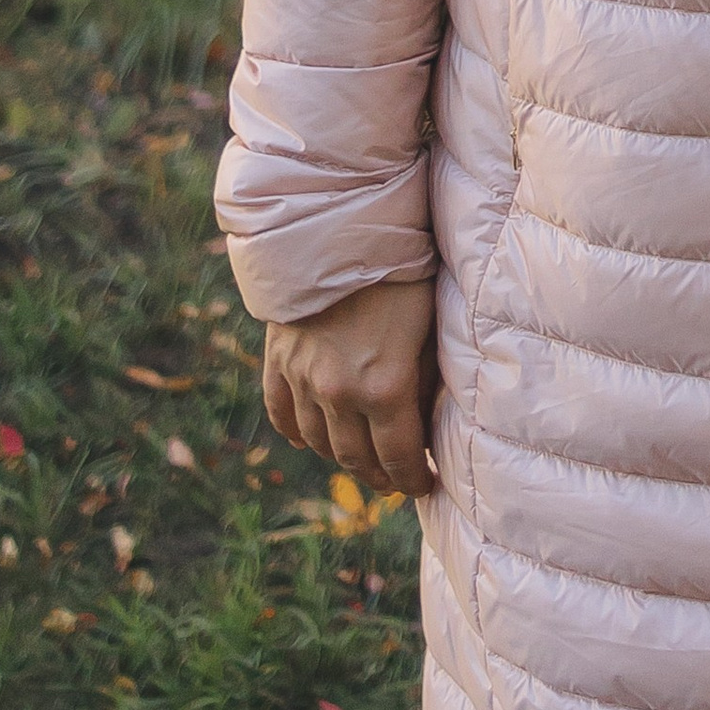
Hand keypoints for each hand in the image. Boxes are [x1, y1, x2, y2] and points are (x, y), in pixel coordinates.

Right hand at [262, 276, 438, 498]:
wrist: (343, 225)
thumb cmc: (403, 269)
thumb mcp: (430, 325)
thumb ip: (425, 378)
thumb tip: (428, 418)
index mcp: (385, 388)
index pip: (399, 457)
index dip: (412, 478)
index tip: (423, 485)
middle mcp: (339, 393)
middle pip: (356, 458)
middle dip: (378, 474)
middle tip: (394, 479)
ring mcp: (303, 379)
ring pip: (319, 442)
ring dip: (340, 458)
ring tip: (359, 461)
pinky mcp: (279, 359)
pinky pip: (281, 413)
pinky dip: (296, 432)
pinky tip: (310, 439)